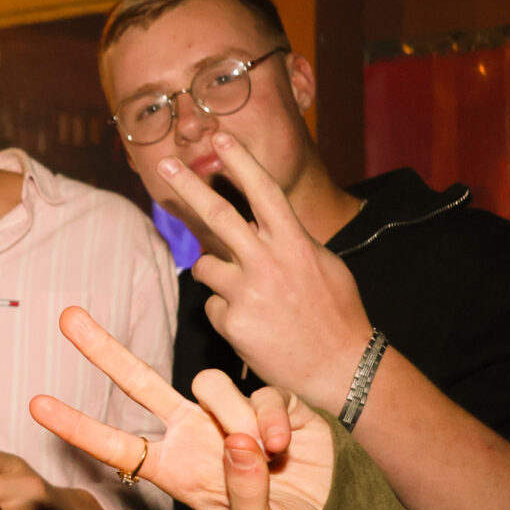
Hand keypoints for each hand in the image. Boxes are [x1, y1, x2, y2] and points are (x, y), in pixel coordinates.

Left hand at [32, 307, 333, 509]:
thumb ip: (241, 497)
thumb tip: (236, 444)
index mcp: (176, 470)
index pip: (117, 446)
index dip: (77, 426)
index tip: (36, 405)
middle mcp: (196, 434)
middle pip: (138, 383)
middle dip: (102, 348)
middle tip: (66, 315)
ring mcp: (232, 415)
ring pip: (209, 384)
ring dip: (234, 416)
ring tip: (264, 455)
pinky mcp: (276, 403)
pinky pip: (263, 393)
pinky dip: (272, 418)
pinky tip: (284, 447)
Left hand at [158, 131, 372, 408]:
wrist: (343, 371)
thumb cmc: (336, 316)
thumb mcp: (324, 267)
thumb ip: (289, 243)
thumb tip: (259, 224)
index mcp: (295, 244)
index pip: (264, 192)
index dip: (241, 162)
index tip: (219, 138)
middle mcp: (269, 263)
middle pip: (218, 215)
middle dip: (188, 187)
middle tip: (166, 164)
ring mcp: (248, 293)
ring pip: (205, 266)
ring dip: (215, 275)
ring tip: (250, 298)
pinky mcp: (233, 323)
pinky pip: (213, 307)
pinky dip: (227, 314)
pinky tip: (254, 329)